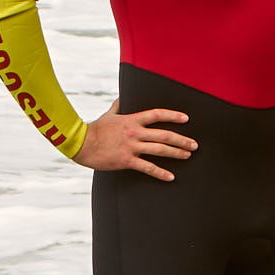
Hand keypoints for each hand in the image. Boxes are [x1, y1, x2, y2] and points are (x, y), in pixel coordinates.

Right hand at [73, 99, 195, 180]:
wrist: (80, 143)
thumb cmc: (94, 129)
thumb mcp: (109, 115)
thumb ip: (118, 106)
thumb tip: (123, 97)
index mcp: (132, 120)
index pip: (156, 114)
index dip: (173, 115)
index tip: (186, 118)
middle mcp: (134, 132)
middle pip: (164, 135)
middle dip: (181, 139)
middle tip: (194, 145)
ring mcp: (131, 147)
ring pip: (159, 149)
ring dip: (176, 153)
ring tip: (187, 155)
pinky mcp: (126, 160)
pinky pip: (147, 167)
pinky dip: (160, 173)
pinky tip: (171, 177)